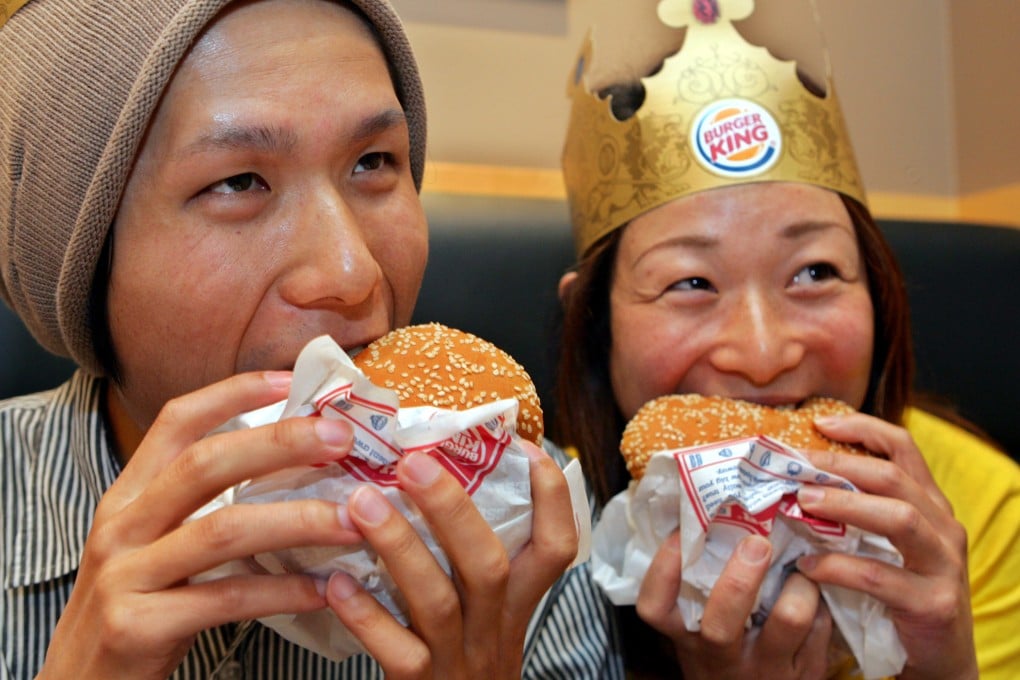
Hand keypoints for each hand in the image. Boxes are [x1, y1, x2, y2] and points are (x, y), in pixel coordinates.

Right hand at [39, 372, 361, 679]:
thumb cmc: (135, 608)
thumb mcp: (153, 545)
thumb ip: (203, 507)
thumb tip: (293, 471)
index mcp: (129, 496)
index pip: (179, 421)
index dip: (234, 393)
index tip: (293, 381)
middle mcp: (122, 526)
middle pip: (207, 464)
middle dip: (281, 443)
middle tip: (342, 438)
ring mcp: (125, 576)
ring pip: (225, 529)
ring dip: (299, 519)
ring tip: (354, 519)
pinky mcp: (139, 626)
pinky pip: (228, 598)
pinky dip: (283, 590)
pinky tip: (325, 588)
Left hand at [324, 440, 577, 678]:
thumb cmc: (463, 664)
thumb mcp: (486, 618)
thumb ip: (471, 563)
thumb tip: (442, 482)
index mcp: (517, 603)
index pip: (556, 547)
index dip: (549, 496)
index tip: (522, 447)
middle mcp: (494, 629)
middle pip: (489, 564)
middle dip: (452, 508)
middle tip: (412, 461)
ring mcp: (459, 660)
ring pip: (438, 601)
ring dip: (400, 546)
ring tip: (363, 503)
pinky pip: (398, 652)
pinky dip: (367, 615)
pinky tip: (337, 582)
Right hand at [636, 532, 831, 678]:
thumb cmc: (727, 655)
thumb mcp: (702, 632)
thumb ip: (702, 589)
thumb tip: (709, 516)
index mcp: (687, 637)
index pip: (656, 608)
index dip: (664, 569)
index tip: (680, 535)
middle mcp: (721, 656)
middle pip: (721, 620)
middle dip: (740, 577)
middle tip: (757, 542)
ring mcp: (765, 667)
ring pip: (789, 618)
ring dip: (801, 584)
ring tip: (802, 569)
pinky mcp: (805, 671)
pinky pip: (820, 627)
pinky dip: (820, 601)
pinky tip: (814, 594)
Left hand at [797, 413, 976, 679]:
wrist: (939, 659)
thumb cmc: (899, 593)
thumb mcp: (884, 544)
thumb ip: (856, 511)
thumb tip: (793, 479)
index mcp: (929, 505)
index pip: (903, 448)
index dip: (863, 428)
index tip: (819, 423)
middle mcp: (943, 527)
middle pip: (895, 478)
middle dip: (841, 466)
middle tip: (796, 467)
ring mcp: (943, 565)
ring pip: (898, 518)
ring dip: (845, 505)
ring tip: (802, 502)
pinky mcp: (932, 603)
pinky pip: (880, 577)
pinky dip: (838, 567)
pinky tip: (807, 566)